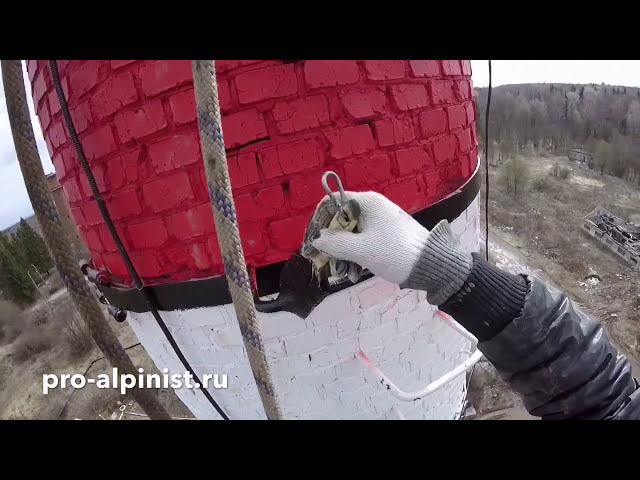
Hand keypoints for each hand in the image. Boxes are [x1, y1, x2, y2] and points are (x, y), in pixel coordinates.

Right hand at [311, 191, 430, 284]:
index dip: (319, 219)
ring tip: (341, 271)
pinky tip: (355, 272)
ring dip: (342, 252)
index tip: (312, 239)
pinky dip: (356, 254)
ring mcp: (381, 222)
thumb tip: (317, 239)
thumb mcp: (361, 250)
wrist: (432, 265)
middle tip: (322, 259)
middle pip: (341, 219)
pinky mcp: (387, 235)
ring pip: (351, 233)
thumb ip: (335, 243)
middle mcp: (373, 207)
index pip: (332, 201)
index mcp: (367, 202)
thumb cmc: (395, 252)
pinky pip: (364, 241)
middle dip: (330, 240)